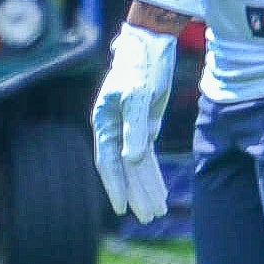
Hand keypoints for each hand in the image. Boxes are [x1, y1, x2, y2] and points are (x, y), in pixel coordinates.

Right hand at [90, 22, 178, 222]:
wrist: (152, 48)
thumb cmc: (140, 68)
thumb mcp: (139, 97)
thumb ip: (135, 129)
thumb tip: (132, 160)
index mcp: (104, 123)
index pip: (107, 162)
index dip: (115, 186)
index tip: (123, 208)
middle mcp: (114, 130)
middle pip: (124, 169)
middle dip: (136, 193)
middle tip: (149, 216)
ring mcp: (129, 130)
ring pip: (137, 166)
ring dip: (147, 188)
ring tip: (158, 211)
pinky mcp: (144, 127)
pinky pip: (148, 157)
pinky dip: (154, 174)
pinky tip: (160, 191)